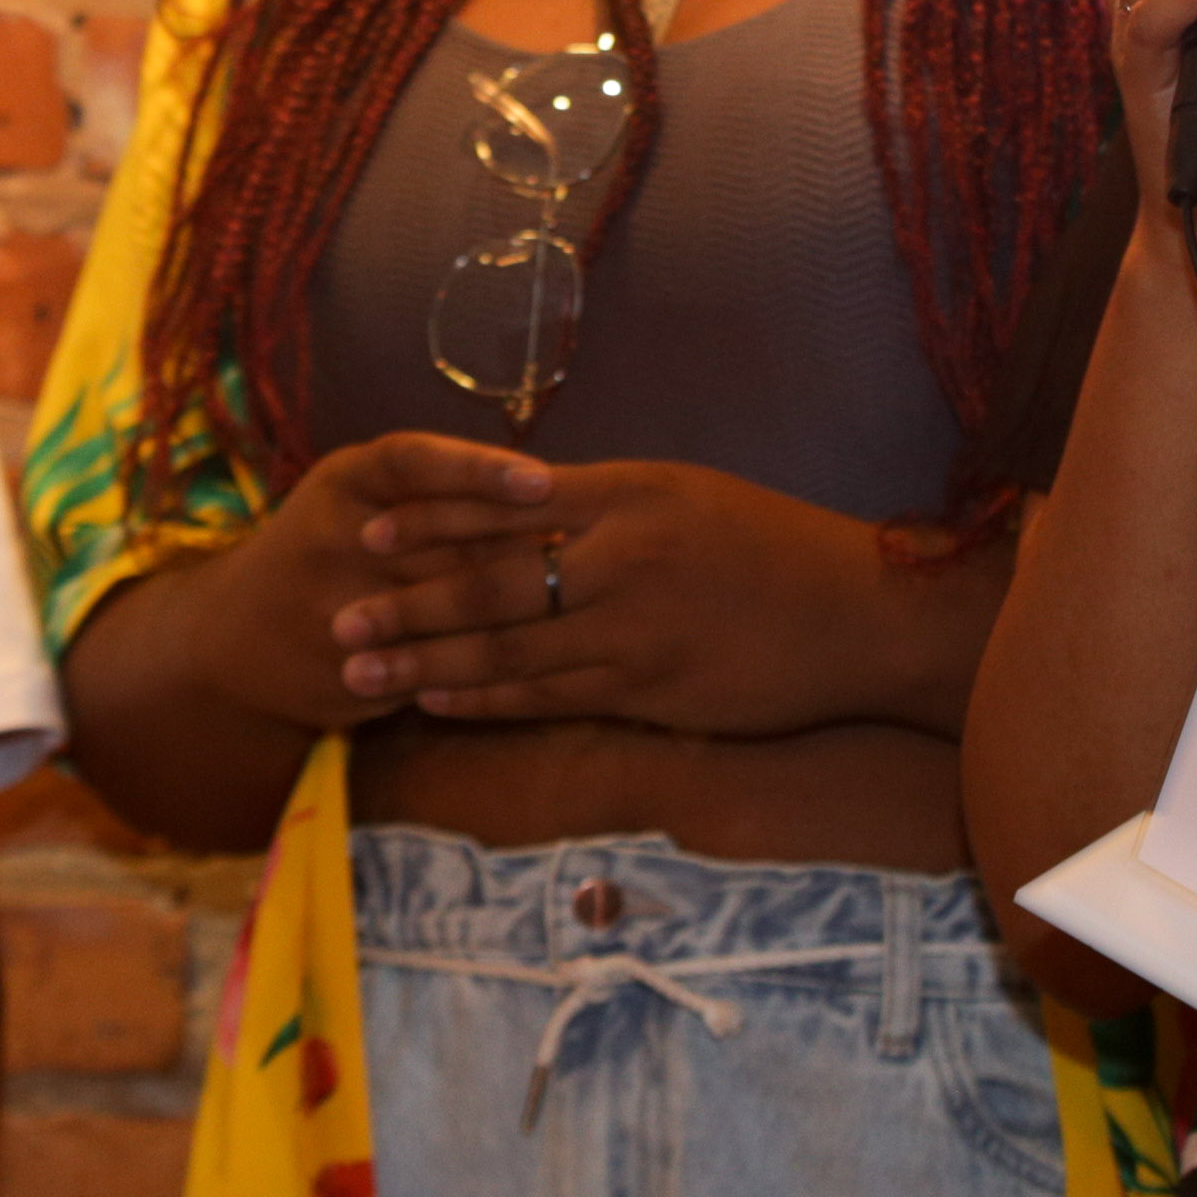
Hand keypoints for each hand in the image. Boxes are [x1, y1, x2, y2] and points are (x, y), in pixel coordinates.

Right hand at [192, 432, 560, 731]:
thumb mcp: (358, 496)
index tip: (544, 481)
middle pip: (445, 538)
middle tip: (596, 548)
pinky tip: (544, 660)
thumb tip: (556, 489)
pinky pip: (434, 664)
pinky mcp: (352, 667)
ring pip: (446, 606)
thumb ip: (434, 487)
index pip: (415, 462)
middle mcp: (337, 538)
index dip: (480, 470)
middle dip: (523, 546)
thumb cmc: (327, 546)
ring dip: (517, 607)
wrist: (234, 638)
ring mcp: (340, 609)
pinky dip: (488, 661)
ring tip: (581, 603)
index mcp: (344, 482)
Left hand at [333, 457, 951, 734]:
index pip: (503, 503)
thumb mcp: (686, 495)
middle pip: (488, 581)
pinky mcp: (653, 690)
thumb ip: (604, 503)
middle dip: (404, 602)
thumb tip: (523, 506)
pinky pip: (551, 696)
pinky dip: (488, 699)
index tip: (365, 530)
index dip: (426, 520)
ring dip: (426, 662)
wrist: (863, 612)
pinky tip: (438, 702)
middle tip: (333, 616)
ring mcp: (635, 628)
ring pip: (508, 648)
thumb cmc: (774, 548)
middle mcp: (623, 556)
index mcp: (628, 494)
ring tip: (359, 671)